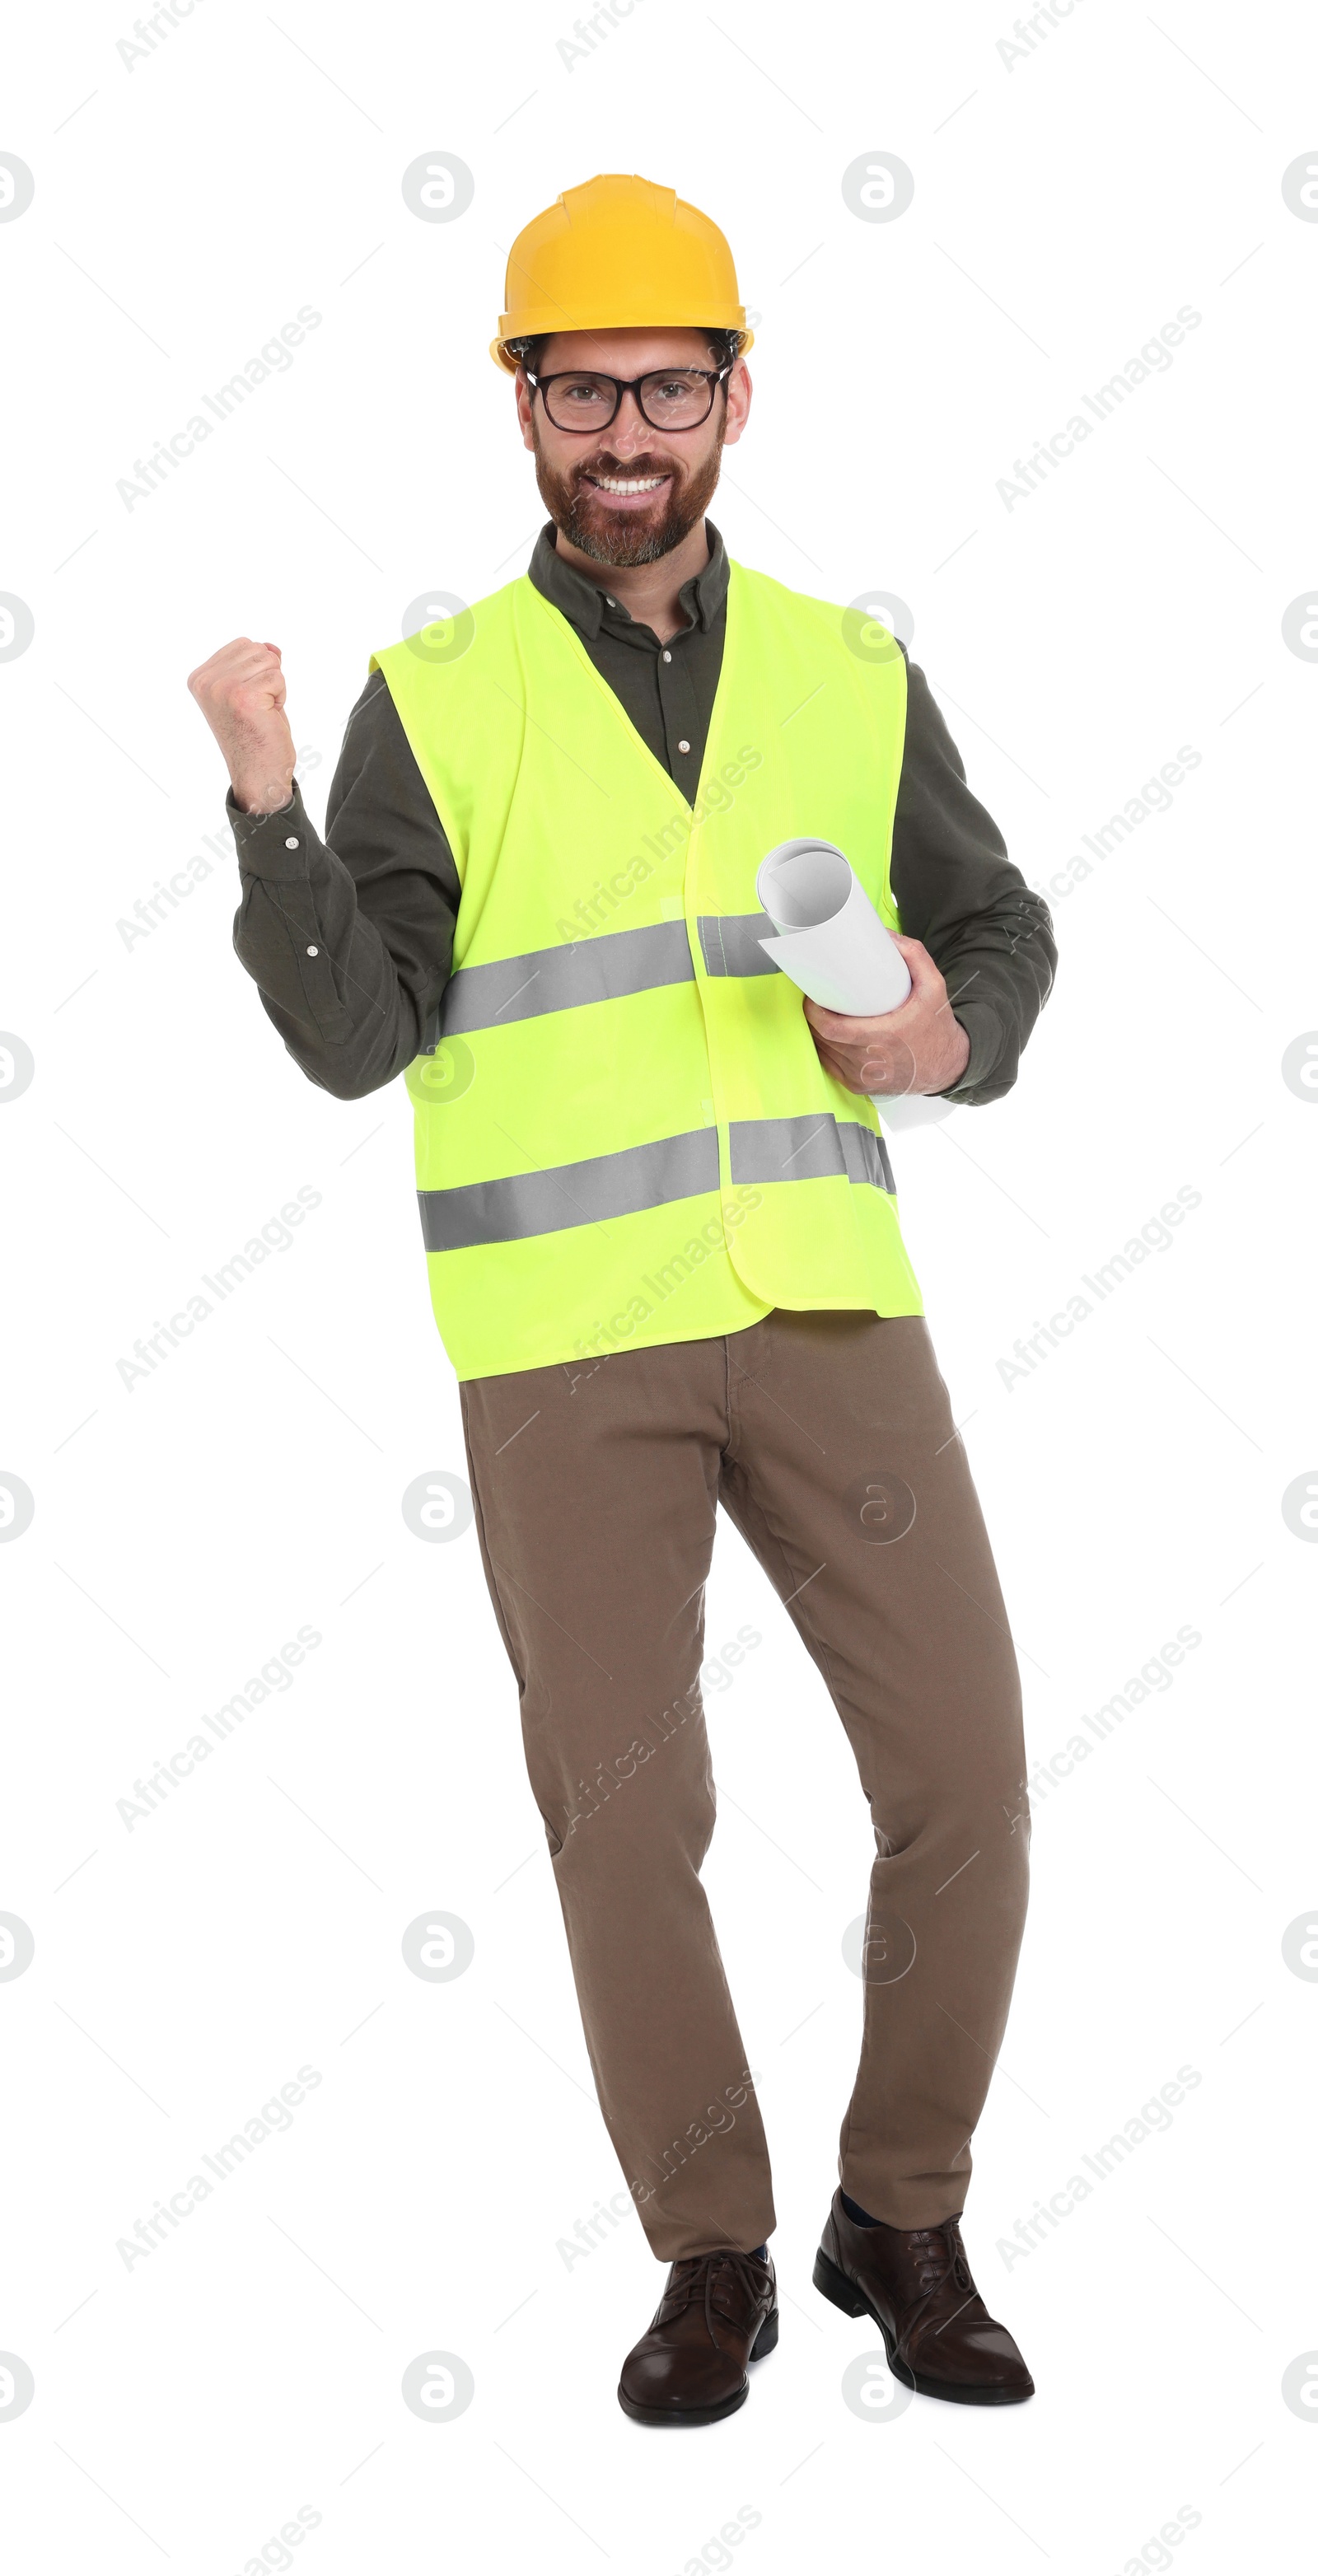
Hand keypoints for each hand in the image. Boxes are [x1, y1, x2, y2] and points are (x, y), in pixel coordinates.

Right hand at [187, 636, 296, 813]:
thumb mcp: (252, 691)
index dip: (257, 670)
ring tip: (262, 712)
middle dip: (268, 677)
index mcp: (200, 678)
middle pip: (258, 649)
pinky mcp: (243, 697)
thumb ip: (256, 664)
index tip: (249, 700)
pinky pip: (278, 677)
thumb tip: (272, 646)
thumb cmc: (256, 735)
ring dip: (275, 688)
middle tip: (258, 708)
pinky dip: (281, 697)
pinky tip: (268, 716)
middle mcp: (206, 682)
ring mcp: (222, 688)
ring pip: (270, 661)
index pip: (244, 644)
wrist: (259, 774)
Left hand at [804, 935, 970, 1097]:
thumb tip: (885, 934)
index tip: (812, 996)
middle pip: (823, 1038)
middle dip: (814, 1018)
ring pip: (824, 1052)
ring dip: (818, 1034)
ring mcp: (862, 1078)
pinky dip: (826, 1050)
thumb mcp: (934, 986)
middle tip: (818, 998)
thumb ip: (914, 956)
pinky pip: (831, 1067)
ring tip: (823, 1014)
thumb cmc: (937, 1025)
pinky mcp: (859, 1087)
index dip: (813, 1013)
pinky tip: (829, 1037)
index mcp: (883, 1037)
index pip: (831, 1029)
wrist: (948, 1065)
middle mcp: (870, 1062)